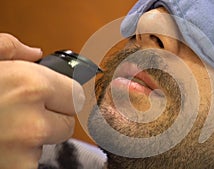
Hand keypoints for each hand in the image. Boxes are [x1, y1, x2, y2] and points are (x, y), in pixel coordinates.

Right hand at [0, 33, 84, 168]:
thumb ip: (10, 48)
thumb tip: (35, 53)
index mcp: (29, 86)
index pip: (77, 95)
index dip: (64, 94)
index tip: (56, 96)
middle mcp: (32, 123)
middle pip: (67, 123)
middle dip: (51, 117)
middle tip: (24, 111)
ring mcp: (23, 153)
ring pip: (49, 143)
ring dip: (34, 137)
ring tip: (5, 128)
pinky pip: (32, 161)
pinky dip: (21, 156)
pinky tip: (0, 144)